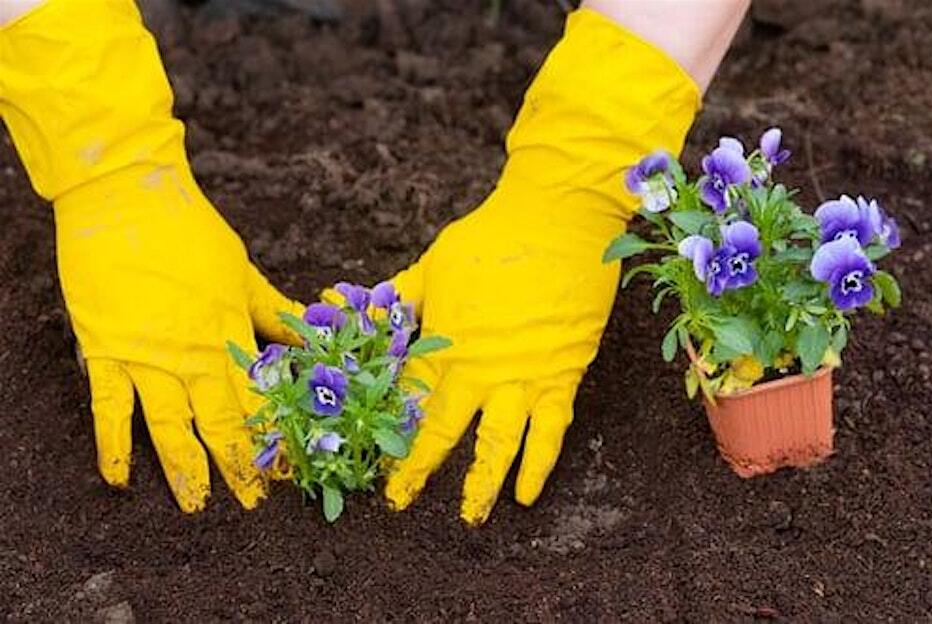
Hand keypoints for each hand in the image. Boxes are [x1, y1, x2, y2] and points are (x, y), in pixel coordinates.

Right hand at [0, 0, 302, 510]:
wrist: (125, 199)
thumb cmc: (191, 232)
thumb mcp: (243, 271)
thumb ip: (274, 312)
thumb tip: (311, 337)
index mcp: (229, 333)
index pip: (260, 399)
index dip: (275, 437)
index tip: (290, 468)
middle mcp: (191, 354)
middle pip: (221, 422)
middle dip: (239, 466)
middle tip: (253, 504)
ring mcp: (145, 356)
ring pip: (169, 426)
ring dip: (184, 469)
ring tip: (196, 506)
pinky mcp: (104, 351)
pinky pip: (108, 408)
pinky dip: (112, 445)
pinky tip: (119, 479)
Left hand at [383, 9, 700, 523]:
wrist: (560, 220)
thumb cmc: (492, 237)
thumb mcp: (434, 264)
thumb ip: (397, 296)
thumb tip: (345, 304)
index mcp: (443, 340)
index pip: (406, 399)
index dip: (386, 431)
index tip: (369, 459)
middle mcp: (478, 368)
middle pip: (442, 430)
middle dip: (417, 469)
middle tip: (398, 503)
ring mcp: (522, 377)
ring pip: (497, 443)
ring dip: (481, 484)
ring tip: (469, 518)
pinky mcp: (561, 376)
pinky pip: (551, 432)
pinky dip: (539, 466)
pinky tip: (528, 496)